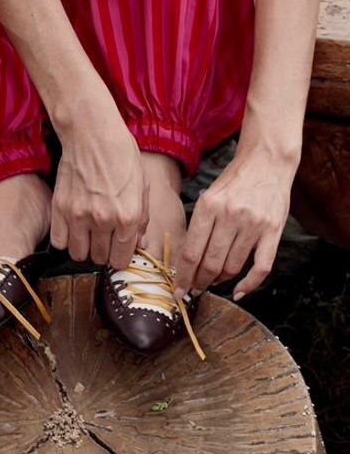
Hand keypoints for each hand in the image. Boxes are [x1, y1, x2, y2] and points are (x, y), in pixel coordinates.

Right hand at [50, 94, 148, 269]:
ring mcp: (78, 215)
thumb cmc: (121, 155)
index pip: (121, 259)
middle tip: (104, 239)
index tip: (117, 252)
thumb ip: (141, 219)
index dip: (120, 258)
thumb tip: (139, 243)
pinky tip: (73, 228)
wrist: (93, 134)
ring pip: (78, 254)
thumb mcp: (142, 187)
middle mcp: (103, 220)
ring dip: (84, 248)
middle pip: (100, 258)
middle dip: (103, 252)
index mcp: (127, 216)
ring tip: (88, 235)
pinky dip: (65, 239)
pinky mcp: (60, 207)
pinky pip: (59, 242)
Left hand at [174, 146, 295, 300]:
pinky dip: (249, 284)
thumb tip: (188, 261)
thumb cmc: (234, 181)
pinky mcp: (273, 231)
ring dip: (220, 281)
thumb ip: (200, 225)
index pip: (191, 252)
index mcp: (209, 205)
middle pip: (210, 263)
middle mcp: (230, 215)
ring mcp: (253, 224)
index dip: (183, 277)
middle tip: (195, 288)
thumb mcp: (209, 196)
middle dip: (199, 282)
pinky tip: (239, 291)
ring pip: (232, 267)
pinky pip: (261, 267)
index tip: (179, 289)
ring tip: (214, 282)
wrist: (266, 162)